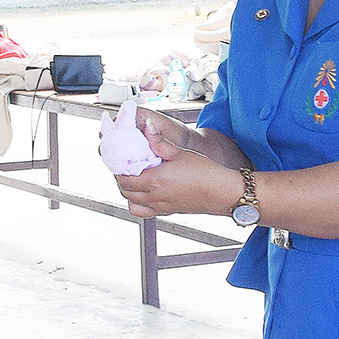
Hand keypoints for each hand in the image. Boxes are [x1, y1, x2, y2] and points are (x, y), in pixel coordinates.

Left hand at [114, 127, 241, 219]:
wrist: (220, 191)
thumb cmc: (204, 172)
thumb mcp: (179, 152)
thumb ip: (159, 141)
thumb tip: (147, 127)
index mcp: (154, 180)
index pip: (124, 177)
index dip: (119, 168)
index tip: (121, 160)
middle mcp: (153, 196)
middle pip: (124, 189)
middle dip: (122, 178)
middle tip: (126, 167)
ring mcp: (158, 206)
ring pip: (131, 201)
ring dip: (128, 190)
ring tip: (134, 178)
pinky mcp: (165, 211)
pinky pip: (142, 212)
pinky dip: (137, 204)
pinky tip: (143, 194)